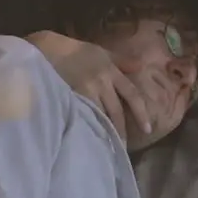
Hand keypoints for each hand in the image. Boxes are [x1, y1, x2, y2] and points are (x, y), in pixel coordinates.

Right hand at [26, 30, 152, 139]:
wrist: (49, 49)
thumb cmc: (76, 51)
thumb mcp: (102, 52)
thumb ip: (122, 61)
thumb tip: (141, 66)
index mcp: (111, 72)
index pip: (131, 95)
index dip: (141, 113)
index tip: (148, 129)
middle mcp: (102, 83)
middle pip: (116, 111)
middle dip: (121, 131)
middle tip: (123, 147)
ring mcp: (85, 91)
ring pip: (100, 116)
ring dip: (105, 132)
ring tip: (107, 147)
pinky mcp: (71, 97)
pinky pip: (83, 116)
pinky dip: (88, 127)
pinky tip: (90, 138)